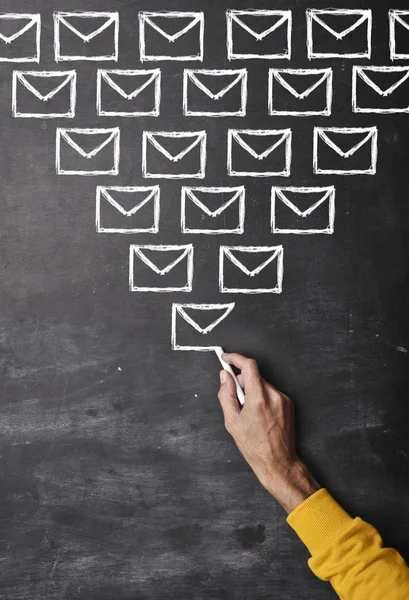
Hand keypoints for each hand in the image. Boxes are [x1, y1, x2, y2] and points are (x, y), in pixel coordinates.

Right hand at [218, 353, 320, 513]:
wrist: (278, 462)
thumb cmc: (254, 446)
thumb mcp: (232, 422)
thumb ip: (226, 395)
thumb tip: (225, 377)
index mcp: (259, 398)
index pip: (249, 366)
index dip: (235, 358)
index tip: (226, 358)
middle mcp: (274, 395)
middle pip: (254, 376)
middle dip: (242, 381)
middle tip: (235, 398)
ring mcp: (284, 399)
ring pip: (262, 384)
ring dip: (252, 390)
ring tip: (249, 412)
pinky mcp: (289, 404)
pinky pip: (271, 393)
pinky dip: (262, 397)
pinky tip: (259, 415)